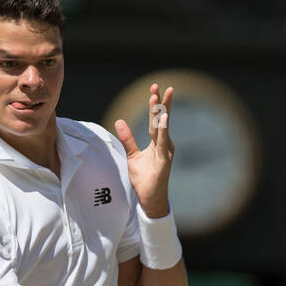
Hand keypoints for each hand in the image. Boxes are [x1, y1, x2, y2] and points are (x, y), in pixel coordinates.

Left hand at [113, 83, 174, 218]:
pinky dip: (163, 130)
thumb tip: (119, 121)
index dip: (154, 105)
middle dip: (161, 103)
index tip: (154, 89)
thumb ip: (127, 138)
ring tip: (159, 97)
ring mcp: (166, 151)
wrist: (149, 198)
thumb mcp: (132, 156)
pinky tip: (163, 119)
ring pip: (162, 128)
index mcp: (156, 142)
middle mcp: (164, 144)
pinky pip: (163, 142)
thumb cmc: (144, 178)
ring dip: (161, 112)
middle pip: (162, 120)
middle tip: (159, 86)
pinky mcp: (165, 160)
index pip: (154, 119)